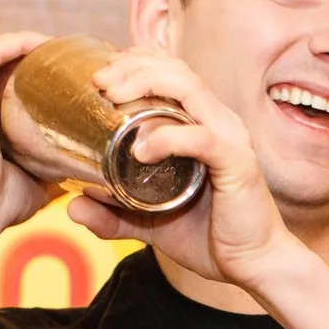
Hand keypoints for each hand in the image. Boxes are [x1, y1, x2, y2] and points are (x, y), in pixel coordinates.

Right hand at [0, 31, 53, 232]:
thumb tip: (71, 168)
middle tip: (52, 58)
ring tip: (50, 45)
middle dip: (15, 56)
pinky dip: (16, 44)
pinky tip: (42, 43)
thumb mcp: (24, 181)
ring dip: (18, 45)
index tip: (44, 78)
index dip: (11, 78)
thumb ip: (39, 168)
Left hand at [70, 51, 307, 294]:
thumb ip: (114, 215)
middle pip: (175, 70)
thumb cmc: (211, 238)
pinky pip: (200, 138)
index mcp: (203, 125)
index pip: (172, 72)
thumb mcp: (151, 224)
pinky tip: (140, 149)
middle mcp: (219, 122)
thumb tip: (72, 207)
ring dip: (145, 83)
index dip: (136, 61)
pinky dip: (167, 137)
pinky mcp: (236, 164)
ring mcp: (230, 139)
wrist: (255, 266)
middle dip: (132, 66)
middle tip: (97, 82)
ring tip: (111, 96)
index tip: (100, 73)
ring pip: (188, 88)